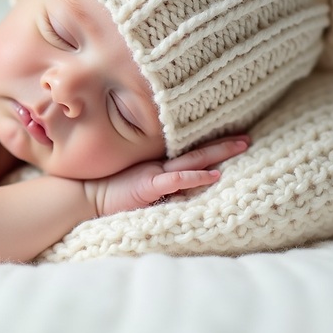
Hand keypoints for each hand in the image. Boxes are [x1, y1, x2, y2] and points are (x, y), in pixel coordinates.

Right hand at [84, 135, 249, 216]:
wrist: (84, 196)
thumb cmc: (108, 192)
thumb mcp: (136, 185)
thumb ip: (156, 184)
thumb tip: (180, 185)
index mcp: (159, 166)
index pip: (190, 153)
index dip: (212, 145)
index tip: (233, 137)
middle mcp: (160, 166)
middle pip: (198, 152)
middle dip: (224, 144)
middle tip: (248, 137)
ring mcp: (155, 173)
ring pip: (193, 160)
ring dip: (218, 153)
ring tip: (241, 145)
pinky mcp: (149, 185)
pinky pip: (176, 179)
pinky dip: (195, 177)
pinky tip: (213, 175)